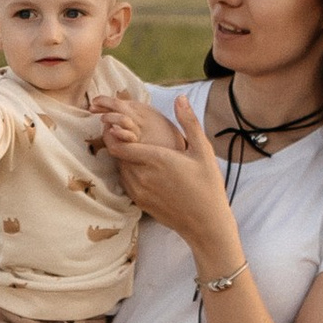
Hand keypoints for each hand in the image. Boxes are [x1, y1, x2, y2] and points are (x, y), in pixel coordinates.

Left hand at [101, 90, 240, 263]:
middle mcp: (142, 175)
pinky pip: (125, 182)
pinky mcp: (139, 202)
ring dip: (124, 157)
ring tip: (135, 147)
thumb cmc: (208, 186)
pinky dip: (128, 172)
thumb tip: (180, 97)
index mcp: (156, 159)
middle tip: (127, 131)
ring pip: (119, 167)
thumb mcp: (203, 151)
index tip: (122, 123)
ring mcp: (139, 191)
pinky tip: (143, 167)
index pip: (118, 142)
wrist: (206, 224)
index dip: (115, 130)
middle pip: (116, 153)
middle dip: (119, 140)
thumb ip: (189, 123)